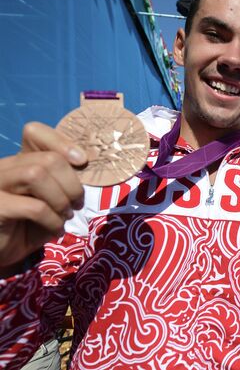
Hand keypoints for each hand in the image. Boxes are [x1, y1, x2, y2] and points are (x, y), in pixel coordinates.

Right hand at [0, 122, 86, 270]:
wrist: (3, 253)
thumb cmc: (31, 225)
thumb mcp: (51, 199)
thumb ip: (63, 180)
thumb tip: (86, 165)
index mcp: (18, 161)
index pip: (34, 132)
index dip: (61, 142)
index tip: (82, 161)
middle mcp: (3, 167)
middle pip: (46, 158)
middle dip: (71, 183)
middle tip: (77, 203)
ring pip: (36, 175)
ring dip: (61, 198)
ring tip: (66, 215)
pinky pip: (33, 207)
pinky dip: (52, 219)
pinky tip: (55, 229)